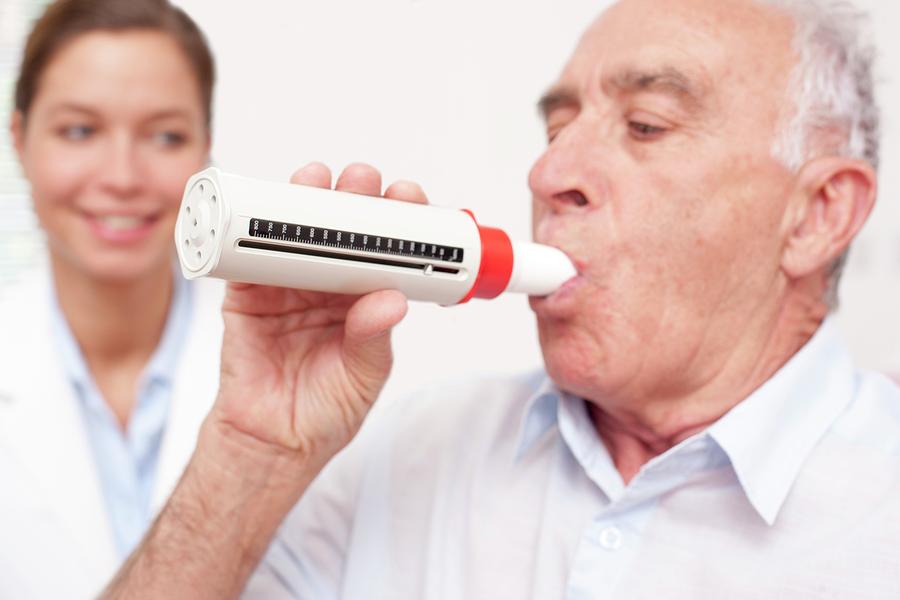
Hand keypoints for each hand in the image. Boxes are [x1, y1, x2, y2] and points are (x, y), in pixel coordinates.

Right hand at [210, 162, 428, 467]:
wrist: (271, 443)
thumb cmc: (324, 412)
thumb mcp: (363, 377)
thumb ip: (373, 338)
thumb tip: (389, 300)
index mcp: (362, 301)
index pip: (383, 252)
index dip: (396, 223)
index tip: (408, 198)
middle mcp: (326, 286)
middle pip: (341, 232)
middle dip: (353, 200)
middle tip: (363, 180)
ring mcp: (286, 287)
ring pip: (297, 234)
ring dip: (306, 202)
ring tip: (317, 179)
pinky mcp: (246, 296)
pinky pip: (248, 258)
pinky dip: (254, 232)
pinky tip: (267, 210)